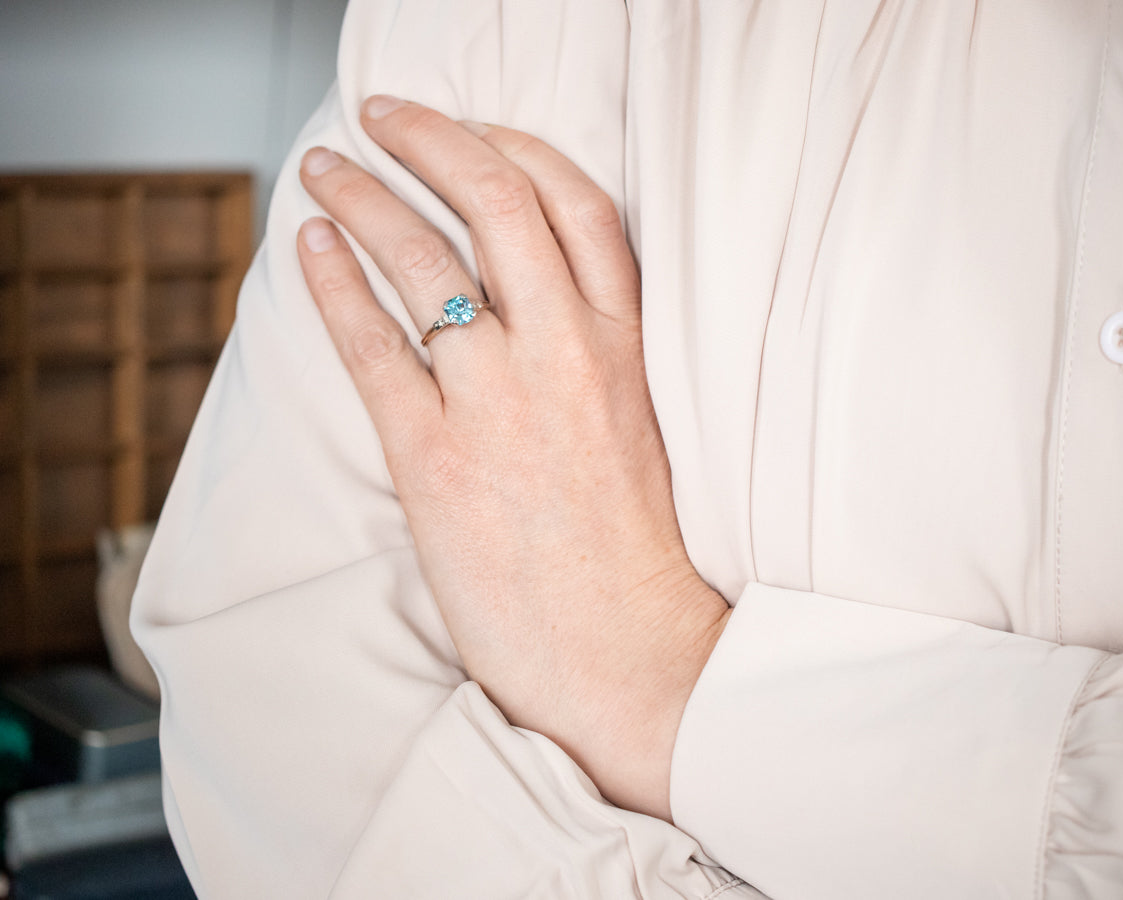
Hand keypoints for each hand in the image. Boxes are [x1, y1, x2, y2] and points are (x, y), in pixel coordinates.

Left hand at [296, 98, 729, 818]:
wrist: (624, 652)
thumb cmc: (631, 552)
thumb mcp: (638, 426)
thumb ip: (596, 355)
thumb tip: (532, 305)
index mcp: (623, 347)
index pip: (576, 207)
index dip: (516, 149)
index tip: (474, 129)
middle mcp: (564, 355)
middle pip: (496, 204)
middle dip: (433, 140)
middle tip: (384, 118)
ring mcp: (498, 401)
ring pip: (425, 259)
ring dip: (365, 199)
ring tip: (325, 170)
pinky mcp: (435, 457)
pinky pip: (372, 345)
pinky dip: (332, 284)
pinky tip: (309, 246)